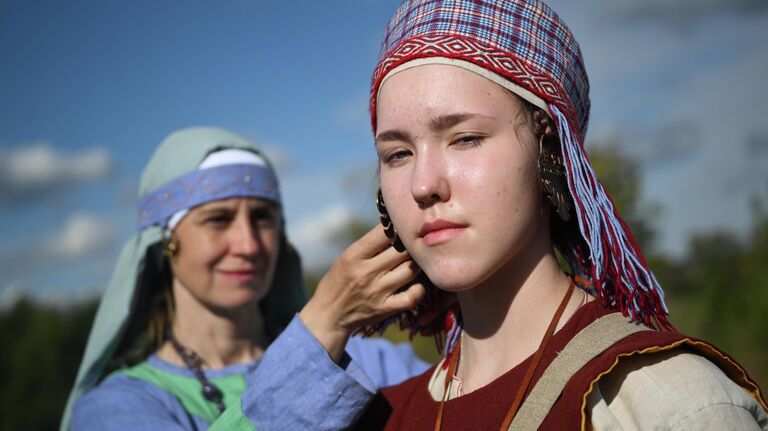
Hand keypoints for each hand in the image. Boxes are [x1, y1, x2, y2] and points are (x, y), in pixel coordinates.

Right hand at [299, 226, 424, 361]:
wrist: (328, 315)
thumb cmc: (339, 281)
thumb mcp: (346, 258)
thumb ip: (369, 245)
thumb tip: (395, 228)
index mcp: (354, 256)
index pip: (384, 233)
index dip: (397, 227)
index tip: (401, 228)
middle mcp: (366, 272)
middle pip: (402, 251)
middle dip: (411, 245)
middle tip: (415, 246)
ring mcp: (377, 291)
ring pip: (411, 270)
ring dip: (417, 265)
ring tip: (415, 263)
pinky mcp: (385, 308)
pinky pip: (412, 296)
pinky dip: (419, 289)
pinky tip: (416, 284)